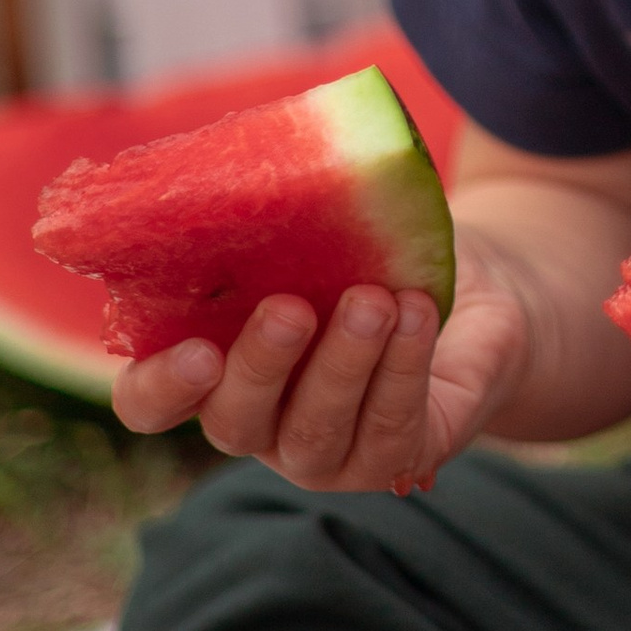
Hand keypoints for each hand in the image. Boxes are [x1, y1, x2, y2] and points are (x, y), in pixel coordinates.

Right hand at [110, 225, 537, 494]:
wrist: (480, 284)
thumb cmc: (374, 252)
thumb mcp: (324, 230)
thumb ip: (280, 223)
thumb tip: (255, 169)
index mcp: (214, 369)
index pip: (150, 403)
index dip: (159, 387)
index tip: (197, 350)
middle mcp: (259, 425)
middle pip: (233, 420)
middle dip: (261, 364)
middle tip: (290, 307)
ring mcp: (325, 455)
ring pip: (315, 432)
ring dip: (343, 363)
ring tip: (373, 300)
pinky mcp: (396, 461)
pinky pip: (392, 429)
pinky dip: (404, 368)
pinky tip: (417, 313)